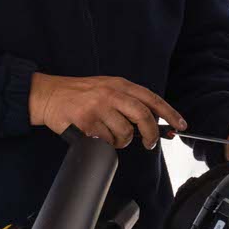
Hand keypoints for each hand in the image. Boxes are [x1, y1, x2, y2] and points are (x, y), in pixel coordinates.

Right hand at [30, 72, 182, 148]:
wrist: (47, 95)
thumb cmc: (79, 95)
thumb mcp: (106, 88)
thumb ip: (128, 101)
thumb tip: (155, 123)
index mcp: (119, 84)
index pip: (152, 99)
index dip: (169, 113)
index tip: (180, 125)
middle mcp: (110, 94)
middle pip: (143, 116)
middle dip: (151, 133)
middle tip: (150, 143)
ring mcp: (98, 107)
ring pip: (125, 133)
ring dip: (122, 141)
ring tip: (111, 136)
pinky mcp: (87, 122)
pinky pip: (107, 141)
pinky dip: (106, 143)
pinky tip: (97, 136)